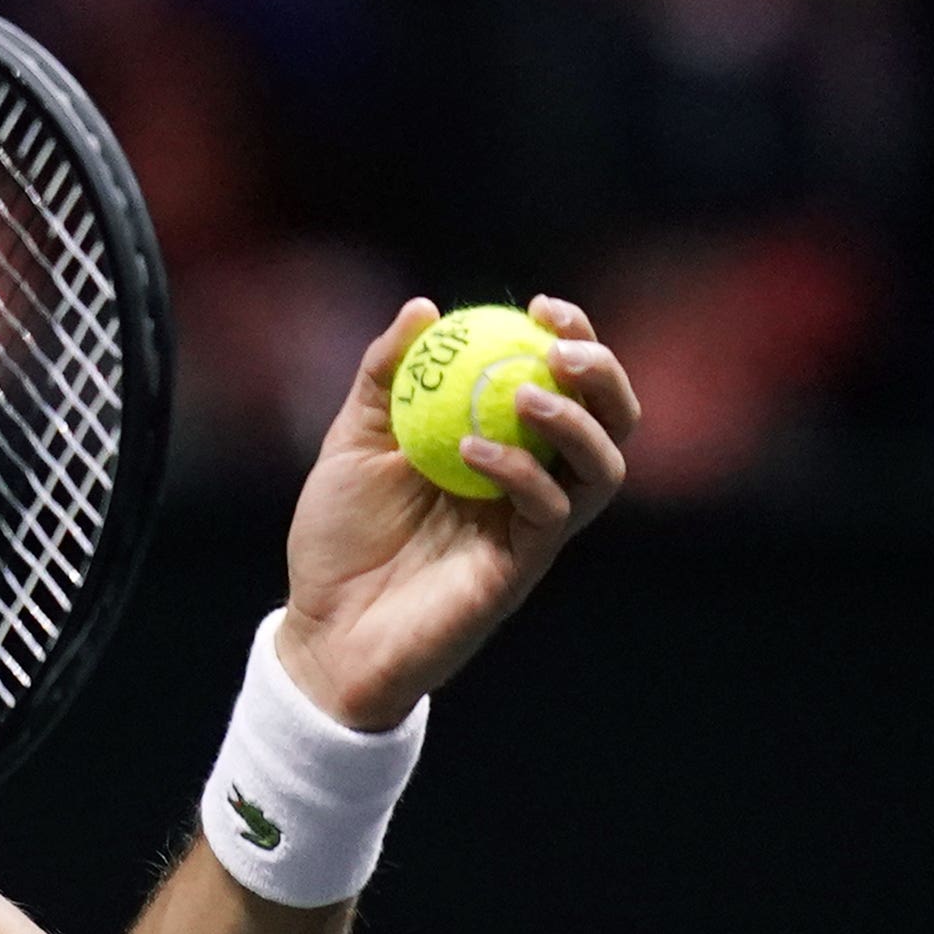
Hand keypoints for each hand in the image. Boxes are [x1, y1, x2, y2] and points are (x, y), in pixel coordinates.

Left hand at [276, 294, 640, 728]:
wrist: (322, 628)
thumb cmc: (339, 537)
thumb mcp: (351, 442)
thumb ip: (385, 377)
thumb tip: (424, 307)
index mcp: (504, 446)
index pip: (565, 384)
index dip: (572, 339)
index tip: (544, 305)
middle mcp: (533, 484)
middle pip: (611, 421)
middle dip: (603, 373)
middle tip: (564, 345)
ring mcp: (532, 528)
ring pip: (604, 468)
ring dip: (576, 421)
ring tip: (525, 393)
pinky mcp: (521, 568)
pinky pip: (549, 512)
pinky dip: (522, 471)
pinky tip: (471, 451)